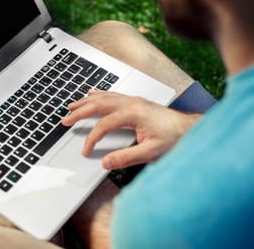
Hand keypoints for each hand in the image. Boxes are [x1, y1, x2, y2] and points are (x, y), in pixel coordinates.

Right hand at [61, 90, 200, 169]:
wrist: (189, 128)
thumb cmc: (173, 138)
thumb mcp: (150, 152)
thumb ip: (126, 158)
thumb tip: (106, 162)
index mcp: (132, 114)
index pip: (103, 125)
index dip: (91, 138)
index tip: (85, 149)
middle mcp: (130, 103)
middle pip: (98, 105)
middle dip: (79, 113)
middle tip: (65, 119)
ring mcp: (132, 100)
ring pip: (103, 97)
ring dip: (85, 102)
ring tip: (72, 106)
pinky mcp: (135, 101)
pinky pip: (112, 94)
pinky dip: (99, 94)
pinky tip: (92, 93)